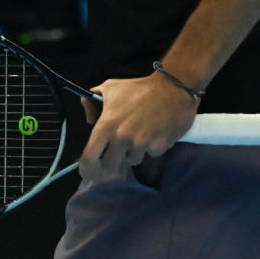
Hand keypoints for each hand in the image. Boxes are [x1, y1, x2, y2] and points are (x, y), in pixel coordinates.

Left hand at [79, 72, 198, 180]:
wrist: (173, 87)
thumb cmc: (139, 88)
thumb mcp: (110, 87)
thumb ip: (91, 100)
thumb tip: (89, 120)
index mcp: (107, 125)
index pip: (89, 157)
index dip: (86, 168)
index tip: (87, 172)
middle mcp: (122, 138)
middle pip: (110, 165)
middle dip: (113, 159)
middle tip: (119, 148)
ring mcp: (141, 144)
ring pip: (132, 160)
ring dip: (134, 151)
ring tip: (141, 132)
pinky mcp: (159, 147)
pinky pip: (150, 154)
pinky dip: (152, 146)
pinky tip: (156, 131)